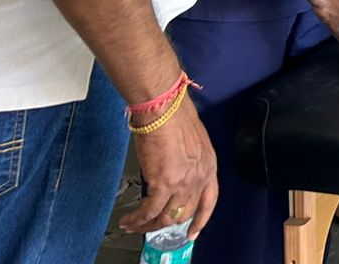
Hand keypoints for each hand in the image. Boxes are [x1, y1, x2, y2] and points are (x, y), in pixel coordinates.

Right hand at [122, 99, 218, 239]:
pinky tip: (128, 220)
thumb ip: (187, 163)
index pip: (209, 201)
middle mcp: (199, 177)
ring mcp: (183, 182)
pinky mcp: (163, 184)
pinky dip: (137, 219)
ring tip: (135, 225)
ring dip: (148, 225)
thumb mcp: (191, 142)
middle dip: (166, 224)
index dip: (200, 219)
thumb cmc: (174, 115)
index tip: (193, 231)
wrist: (164, 108)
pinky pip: (149, 211)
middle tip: (152, 226)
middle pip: (185, 213)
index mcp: (209, 165)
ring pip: (166, 217)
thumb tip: (172, 174)